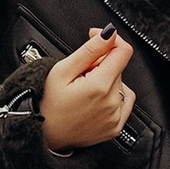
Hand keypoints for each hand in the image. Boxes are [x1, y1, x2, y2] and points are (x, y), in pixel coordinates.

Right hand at [41, 27, 134, 152]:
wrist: (44, 134)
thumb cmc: (48, 103)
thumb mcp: (62, 70)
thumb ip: (90, 50)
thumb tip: (109, 34)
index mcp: (99, 86)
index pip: (122, 51)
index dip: (110, 39)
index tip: (96, 38)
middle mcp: (111, 102)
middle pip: (118, 68)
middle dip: (101, 64)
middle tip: (80, 73)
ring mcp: (115, 116)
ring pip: (120, 84)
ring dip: (107, 80)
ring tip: (85, 88)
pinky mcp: (116, 127)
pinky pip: (125, 101)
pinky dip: (115, 95)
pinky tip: (97, 99)